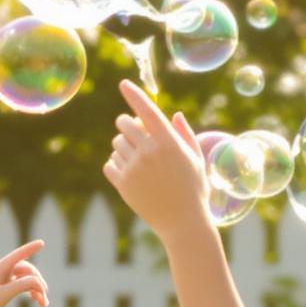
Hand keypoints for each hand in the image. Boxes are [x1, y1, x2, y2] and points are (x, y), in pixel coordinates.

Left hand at [0, 240, 48, 306]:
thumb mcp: (5, 294)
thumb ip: (23, 285)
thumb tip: (38, 282)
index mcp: (0, 268)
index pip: (19, 254)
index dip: (31, 248)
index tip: (41, 242)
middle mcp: (0, 271)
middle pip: (26, 270)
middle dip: (38, 282)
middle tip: (45, 297)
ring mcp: (0, 280)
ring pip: (24, 279)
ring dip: (35, 289)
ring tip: (44, 305)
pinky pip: (18, 285)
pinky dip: (28, 292)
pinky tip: (35, 300)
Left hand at [102, 80, 213, 240]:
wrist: (183, 222)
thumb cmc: (194, 189)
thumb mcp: (196, 159)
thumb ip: (184, 135)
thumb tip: (174, 115)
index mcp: (168, 141)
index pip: (146, 110)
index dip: (133, 94)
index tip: (122, 83)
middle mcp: (148, 151)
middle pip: (123, 124)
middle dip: (127, 125)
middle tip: (135, 133)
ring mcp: (134, 167)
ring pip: (116, 144)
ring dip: (124, 147)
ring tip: (140, 161)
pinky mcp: (122, 184)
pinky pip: (110, 164)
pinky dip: (117, 165)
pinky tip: (131, 174)